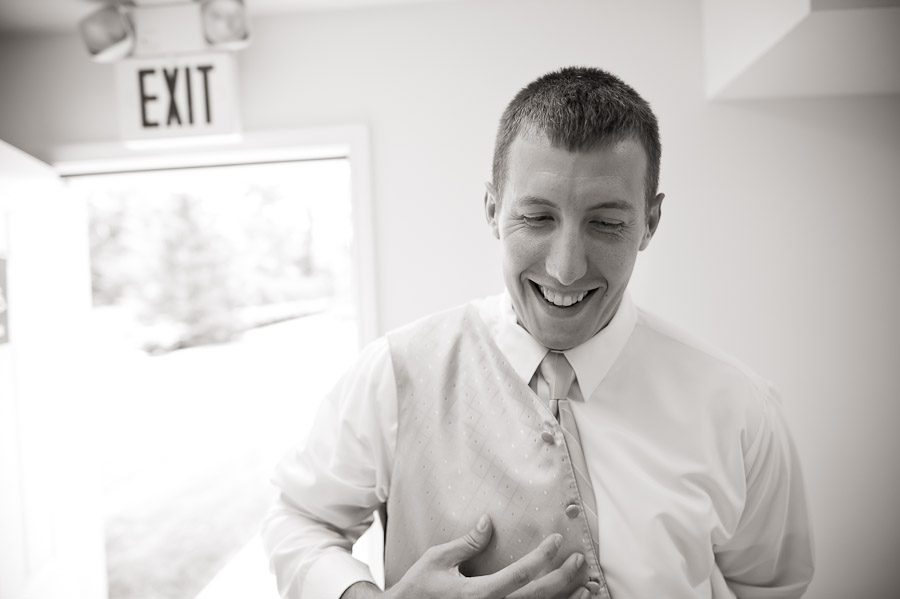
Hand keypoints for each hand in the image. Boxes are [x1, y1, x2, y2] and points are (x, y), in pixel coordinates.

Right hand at [342, 515, 589, 598]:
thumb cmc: (417, 589)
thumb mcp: (438, 560)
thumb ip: (467, 543)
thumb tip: (488, 522)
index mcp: (478, 594)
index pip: (520, 574)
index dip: (543, 558)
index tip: (557, 540)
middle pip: (537, 597)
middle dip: (563, 579)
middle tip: (580, 561)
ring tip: (585, 588)